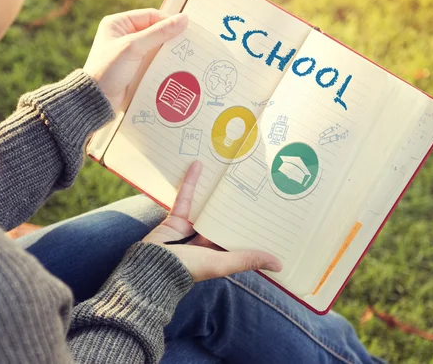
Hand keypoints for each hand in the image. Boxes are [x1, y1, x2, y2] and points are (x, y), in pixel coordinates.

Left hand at [83, 8, 187, 109]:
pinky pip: (153, 61)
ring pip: (156, 47)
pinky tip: (175, 66)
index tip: (186, 29)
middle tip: (189, 43)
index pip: (150, 16)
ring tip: (185, 55)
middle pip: (154, 31)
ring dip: (168, 52)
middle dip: (170, 38)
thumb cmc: (109, 69)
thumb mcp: (134, 47)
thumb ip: (159, 33)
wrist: (97, 100)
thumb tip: (183, 19)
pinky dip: (163, 63)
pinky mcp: (134, 67)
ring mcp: (129, 52)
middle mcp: (123, 35)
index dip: (168, 21)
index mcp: (118, 23)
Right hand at [143, 161, 282, 281]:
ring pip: (206, 206)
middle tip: (254, 183)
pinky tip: (198, 165)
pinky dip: (191, 182)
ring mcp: (191, 229)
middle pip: (224, 219)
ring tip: (229, 172)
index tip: (269, 211)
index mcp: (219, 254)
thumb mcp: (222, 263)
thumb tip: (280, 265)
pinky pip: (186, 197)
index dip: (253, 226)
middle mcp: (206, 241)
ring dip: (215, 191)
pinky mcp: (176, 218)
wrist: (152, 267)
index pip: (239, 237)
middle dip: (236, 205)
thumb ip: (248, 260)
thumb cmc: (189, 268)